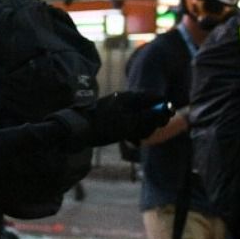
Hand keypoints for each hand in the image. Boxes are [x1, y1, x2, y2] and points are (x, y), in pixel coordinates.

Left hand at [51, 91, 172, 149]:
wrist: (73, 131)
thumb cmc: (103, 126)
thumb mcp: (129, 123)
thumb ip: (149, 116)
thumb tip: (167, 110)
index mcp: (129, 97)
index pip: (154, 97)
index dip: (163, 108)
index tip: (166, 120)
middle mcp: (124, 100)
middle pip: (147, 108)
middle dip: (151, 122)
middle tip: (146, 133)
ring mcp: (117, 109)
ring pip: (137, 118)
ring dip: (141, 129)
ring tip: (137, 139)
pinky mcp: (110, 119)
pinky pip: (127, 123)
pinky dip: (130, 131)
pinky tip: (131, 141)